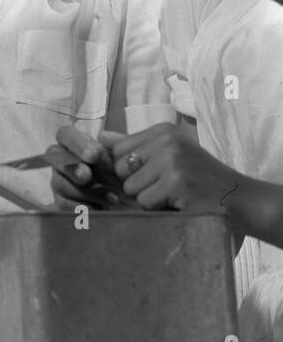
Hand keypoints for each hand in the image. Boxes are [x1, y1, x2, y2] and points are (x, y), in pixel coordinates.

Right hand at [50, 125, 126, 208]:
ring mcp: (59, 182)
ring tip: (113, 198)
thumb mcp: (121, 160)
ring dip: (87, 192)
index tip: (93, 155)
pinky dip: (86, 208)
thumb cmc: (120, 175)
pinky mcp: (61, 203)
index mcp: (75, 144)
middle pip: (55, 158)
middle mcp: (62, 161)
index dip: (76, 144)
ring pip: (61, 184)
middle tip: (86, 176)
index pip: (65, 135)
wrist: (126, 203)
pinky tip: (103, 209)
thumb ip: (115, 148)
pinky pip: (65, 206)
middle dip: (73, 168)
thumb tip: (104, 137)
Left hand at [110, 124, 241, 212]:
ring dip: (149, 199)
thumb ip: (135, 146)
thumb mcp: (170, 154)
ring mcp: (172, 161)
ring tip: (173, 195)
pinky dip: (159, 209)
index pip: (118, 150)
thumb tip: (100, 137)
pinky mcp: (177, 184)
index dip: (129, 169)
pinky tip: (179, 204)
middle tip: (165, 187)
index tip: (151, 175)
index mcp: (163, 131)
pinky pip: (146, 203)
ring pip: (131, 188)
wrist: (240, 199)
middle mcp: (166, 141)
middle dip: (137, 185)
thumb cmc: (200, 178)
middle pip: (121, 169)